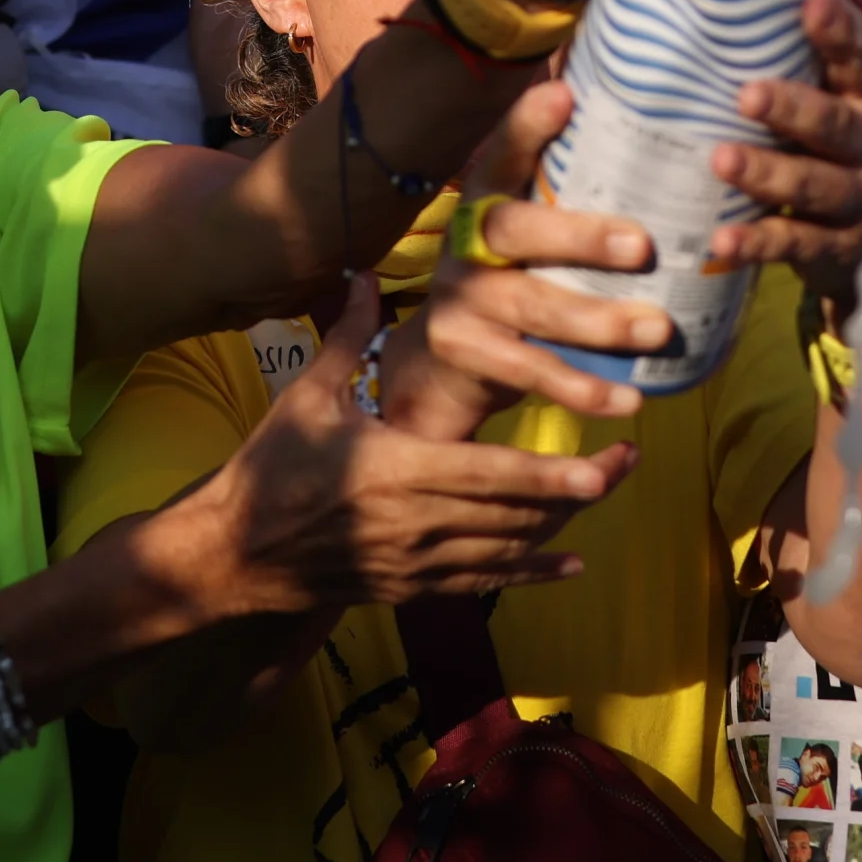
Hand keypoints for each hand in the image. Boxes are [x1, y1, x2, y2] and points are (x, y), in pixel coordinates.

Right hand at [196, 275, 639, 606]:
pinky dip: (532, 574)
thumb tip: (363, 272)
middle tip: (628, 461)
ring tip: (603, 489)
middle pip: (517, 515)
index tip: (603, 460)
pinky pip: (484, 584)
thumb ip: (344, 337)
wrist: (233, 553)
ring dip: (561, 525)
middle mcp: (415, 525)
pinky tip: (572, 564)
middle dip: (579, 491)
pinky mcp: (412, 589)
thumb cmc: (270, 468)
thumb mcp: (305, 398)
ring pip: (509, 550)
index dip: (554, 474)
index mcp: (394, 471)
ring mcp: (416, 564)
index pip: (493, 476)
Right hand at [387, 84, 681, 433]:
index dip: (525, 126)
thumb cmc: (512, 284)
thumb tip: (651, 138)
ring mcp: (458, 301)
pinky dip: (582, 388)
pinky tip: (629, 398)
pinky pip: (528, 372)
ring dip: (597, 321)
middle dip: (579, 236)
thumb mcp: (528, 239)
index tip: (563, 94)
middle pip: (512, 231)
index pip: (501, 156)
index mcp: (486, 204)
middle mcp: (464, 245)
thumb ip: (569, 199)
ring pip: (529, 307)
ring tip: (658, 330)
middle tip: (644, 245)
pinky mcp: (465, 355)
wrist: (438, 368)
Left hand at [716, 0, 861, 312]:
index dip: (840, 32)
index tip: (813, 3)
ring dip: (767, 173)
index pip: (856, 60)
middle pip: (835, 126)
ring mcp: (859, 202)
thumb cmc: (833, 160)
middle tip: (747, 94)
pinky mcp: (838, 250)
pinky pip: (794, 244)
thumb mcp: (832, 114)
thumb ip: (802, 70)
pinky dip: (756, 243)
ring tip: (721, 160)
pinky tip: (721, 242)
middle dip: (793, 108)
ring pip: (814, 185)